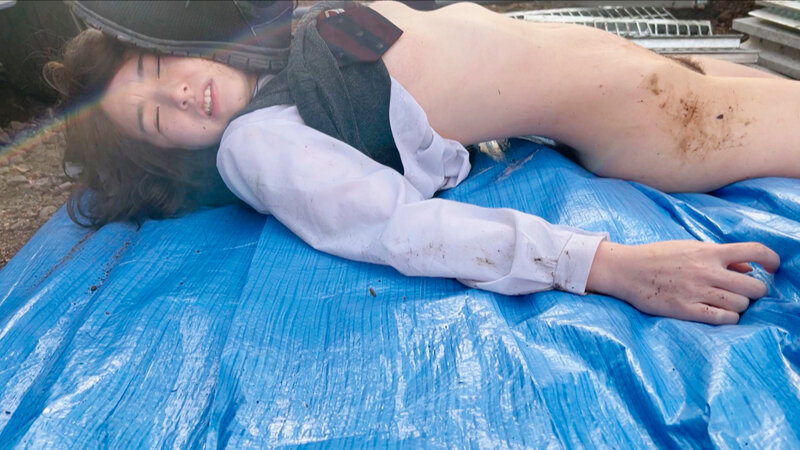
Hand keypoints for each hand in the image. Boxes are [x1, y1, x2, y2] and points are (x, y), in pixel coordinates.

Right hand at [585, 240, 779, 324]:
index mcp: (709, 252)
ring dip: (740, 306)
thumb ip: (719, 256)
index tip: (774, 268)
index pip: (755, 251)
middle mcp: (708, 271)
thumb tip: (748, 267)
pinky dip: (729, 318)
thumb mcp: (689, 247)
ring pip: (741, 305)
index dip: (772, 259)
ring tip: (727, 302)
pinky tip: (722, 314)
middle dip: (755, 291)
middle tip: (744, 292)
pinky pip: (724, 319)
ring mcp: (698, 292)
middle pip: (754, 287)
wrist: (626, 269)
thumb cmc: (657, 256)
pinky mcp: (687, 309)